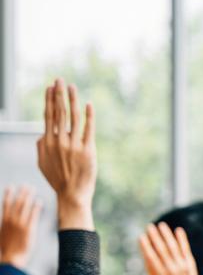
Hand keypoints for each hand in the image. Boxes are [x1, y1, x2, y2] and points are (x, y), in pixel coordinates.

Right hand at [0, 186, 41, 268]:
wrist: (11, 258)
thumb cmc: (7, 249)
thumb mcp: (2, 235)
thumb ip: (4, 226)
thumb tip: (5, 221)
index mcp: (4, 221)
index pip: (6, 204)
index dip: (8, 195)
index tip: (10, 187)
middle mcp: (11, 220)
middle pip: (17, 203)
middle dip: (21, 193)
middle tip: (26, 185)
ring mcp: (20, 224)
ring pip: (24, 207)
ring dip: (28, 197)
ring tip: (32, 189)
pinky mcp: (29, 229)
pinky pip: (33, 215)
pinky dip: (35, 207)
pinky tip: (39, 201)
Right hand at [37, 79, 95, 229]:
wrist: (71, 195)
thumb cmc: (58, 178)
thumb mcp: (42, 162)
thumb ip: (41, 146)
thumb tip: (42, 134)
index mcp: (47, 142)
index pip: (48, 115)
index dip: (49, 100)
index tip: (50, 87)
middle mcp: (59, 141)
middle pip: (58, 112)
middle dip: (59, 94)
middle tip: (60, 79)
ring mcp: (73, 145)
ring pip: (73, 117)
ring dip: (72, 100)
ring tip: (72, 87)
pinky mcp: (87, 150)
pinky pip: (88, 129)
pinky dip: (89, 116)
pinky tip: (89, 105)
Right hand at [139, 223, 202, 274]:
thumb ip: (150, 265)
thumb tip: (144, 248)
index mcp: (160, 274)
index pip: (151, 257)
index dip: (146, 246)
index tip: (141, 236)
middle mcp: (171, 269)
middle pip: (162, 250)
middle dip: (155, 237)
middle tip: (150, 226)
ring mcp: (181, 265)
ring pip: (173, 247)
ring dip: (167, 235)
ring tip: (161, 225)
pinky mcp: (189, 262)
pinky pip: (185, 249)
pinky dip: (182, 239)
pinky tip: (178, 230)